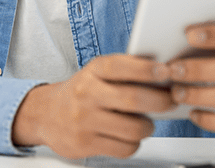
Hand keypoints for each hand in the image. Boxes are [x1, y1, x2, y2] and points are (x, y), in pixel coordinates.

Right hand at [11, 54, 175, 158]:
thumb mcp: (95, 74)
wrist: (45, 115)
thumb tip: (163, 77)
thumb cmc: (80, 93)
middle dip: (160, 101)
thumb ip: (124, 73)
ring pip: (133, 128)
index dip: (146, 69)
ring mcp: (85, 120)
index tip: (165, 72)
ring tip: (146, 123)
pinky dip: (133, 144)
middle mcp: (86, 94)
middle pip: (133, 99)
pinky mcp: (85, 143)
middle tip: (169, 102)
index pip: (120, 66)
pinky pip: (124, 148)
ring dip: (148, 127)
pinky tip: (128, 136)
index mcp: (92, 71)